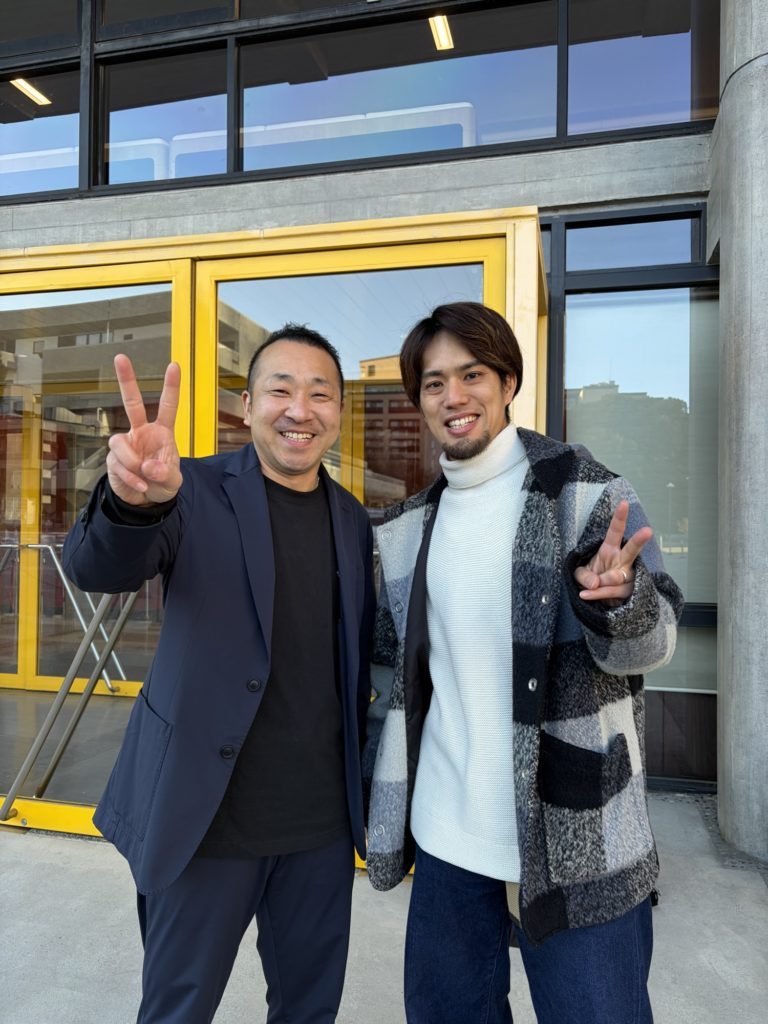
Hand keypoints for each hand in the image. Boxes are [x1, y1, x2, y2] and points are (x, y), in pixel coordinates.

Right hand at [106, 355, 182, 505]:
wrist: (145, 502)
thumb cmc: (162, 485)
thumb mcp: (172, 481)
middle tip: (120, 357)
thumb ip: (165, 473)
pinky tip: (140, 485)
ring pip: (119, 443)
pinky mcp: (113, 459)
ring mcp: (126, 444)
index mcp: (161, 432)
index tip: (174, 366)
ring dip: (132, 463)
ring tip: (144, 477)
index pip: (167, 407)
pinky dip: (130, 478)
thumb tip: (148, 466)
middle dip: (126, 380)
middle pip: (132, 403)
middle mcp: (141, 433)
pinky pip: (118, 465)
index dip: (171, 387)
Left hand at [574, 500, 651, 605]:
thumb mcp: (580, 574)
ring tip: (588, 587)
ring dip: (600, 583)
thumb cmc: (592, 580)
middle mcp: (622, 561)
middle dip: (639, 540)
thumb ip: (583, 576)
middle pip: (631, 550)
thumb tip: (595, 583)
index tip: (624, 503)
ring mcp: (627, 576)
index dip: (619, 518)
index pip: (615, 532)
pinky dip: (597, 594)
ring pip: (616, 578)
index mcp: (610, 550)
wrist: (599, 600)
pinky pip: (613, 592)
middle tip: (648, 531)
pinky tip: (585, 595)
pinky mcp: (629, 591)